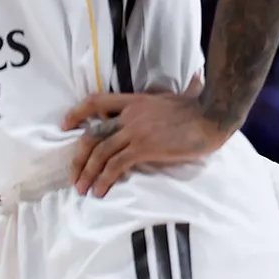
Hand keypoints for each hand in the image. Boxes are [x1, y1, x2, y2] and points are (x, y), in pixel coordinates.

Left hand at [62, 91, 226, 196]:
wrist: (213, 114)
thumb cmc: (200, 108)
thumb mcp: (174, 98)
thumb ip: (163, 100)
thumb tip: (182, 88)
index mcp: (133, 102)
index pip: (96, 102)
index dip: (76, 113)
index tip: (65, 126)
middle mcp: (129, 116)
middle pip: (92, 135)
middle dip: (78, 158)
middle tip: (73, 176)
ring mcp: (135, 132)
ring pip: (100, 153)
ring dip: (87, 173)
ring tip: (82, 189)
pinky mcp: (144, 148)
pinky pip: (116, 165)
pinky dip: (104, 179)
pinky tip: (100, 191)